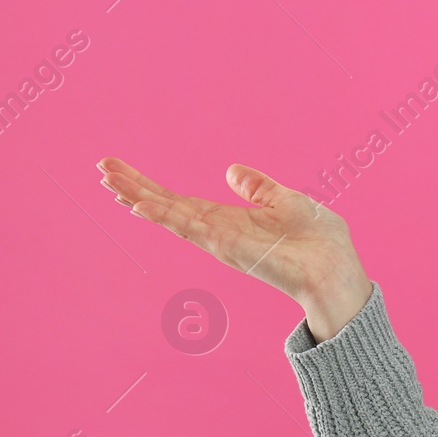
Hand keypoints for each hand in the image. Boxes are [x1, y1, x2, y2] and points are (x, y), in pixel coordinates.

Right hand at [97, 157, 372, 339]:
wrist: (335, 268)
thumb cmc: (318, 239)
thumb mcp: (284, 200)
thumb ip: (257, 187)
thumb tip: (232, 170)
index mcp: (228, 219)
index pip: (179, 201)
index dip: (150, 186)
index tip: (121, 170)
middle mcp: (217, 231)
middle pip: (166, 205)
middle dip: (134, 188)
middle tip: (102, 168)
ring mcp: (219, 239)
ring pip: (170, 214)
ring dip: (139, 196)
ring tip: (109, 179)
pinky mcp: (228, 246)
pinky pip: (191, 227)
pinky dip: (165, 215)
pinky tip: (140, 203)